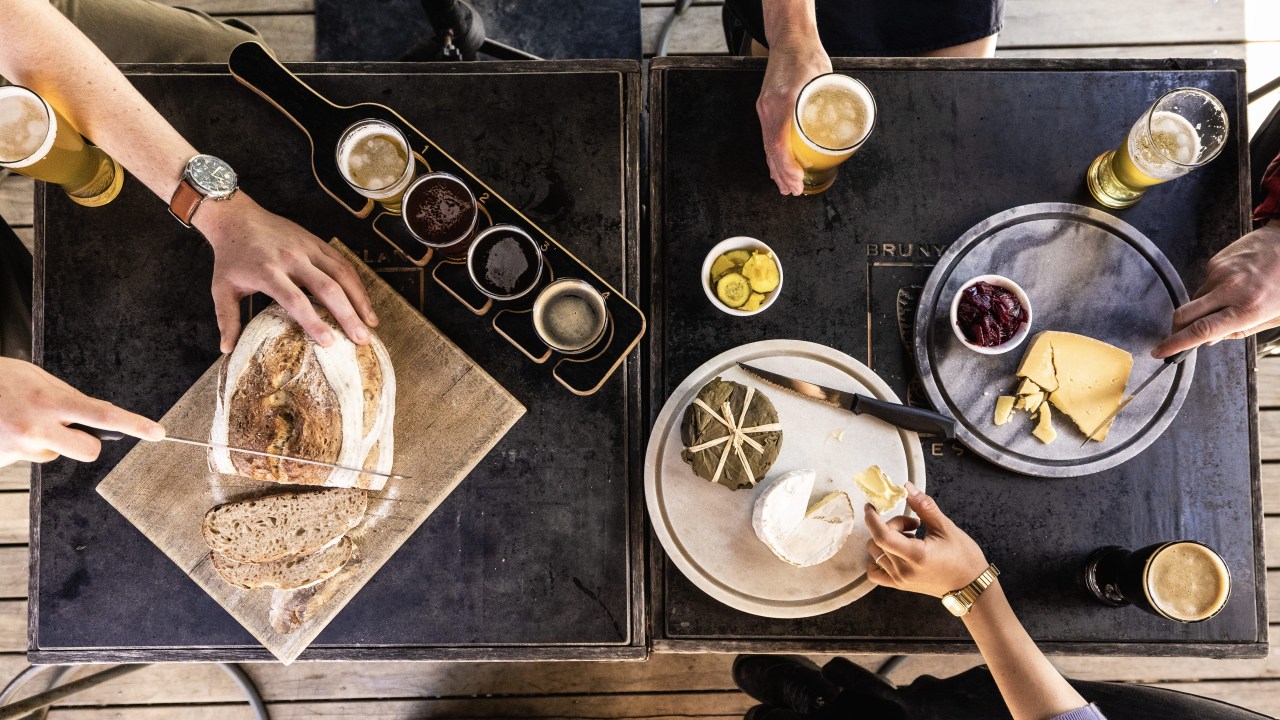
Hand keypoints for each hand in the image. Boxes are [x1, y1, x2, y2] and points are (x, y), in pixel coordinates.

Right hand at [0, 358, 165, 465]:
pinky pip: (25, 457)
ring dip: (43, 441)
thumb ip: (64, 396)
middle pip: (88, 451)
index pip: (103, 415)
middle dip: (87, 443)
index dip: (135, 424)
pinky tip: (2, 428)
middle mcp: (37, 428)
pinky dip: (18, 446)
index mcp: (49, 400)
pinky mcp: (3, 460)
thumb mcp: (34, 376)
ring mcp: (18, 447)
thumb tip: (89, 416)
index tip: (158, 433)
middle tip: (71, 430)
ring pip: (51, 455)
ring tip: (16, 419)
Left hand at [196, 193, 378, 352]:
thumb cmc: (230, 258)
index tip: (329, 342)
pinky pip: (343, 263)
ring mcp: (308, 248)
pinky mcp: (317, 242)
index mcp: (267, 272)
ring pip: (342, 274)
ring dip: (360, 299)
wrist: (237, 218)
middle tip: (362, 339)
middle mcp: (292, 258)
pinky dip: (357, 284)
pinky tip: (365, 303)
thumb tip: (227, 350)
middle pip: (327, 288)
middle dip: (348, 315)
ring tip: (372, 323)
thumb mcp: (222, 289)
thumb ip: (227, 319)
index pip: (295, 299)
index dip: (313, 321)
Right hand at [756, 36, 830, 194]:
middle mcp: (769, 107)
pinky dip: (772, 156)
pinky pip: (767, 137)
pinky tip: (776, 169)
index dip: (787, 166)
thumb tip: (843, 129)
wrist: (790, 40)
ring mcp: (764, 108)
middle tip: (795, 191)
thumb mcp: (824, 79)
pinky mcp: (765, 108)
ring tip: (786, 188)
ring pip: (767, 146)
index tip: (797, 179)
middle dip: (782, 174)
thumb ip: (829, 103)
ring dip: (776, 170)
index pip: (779, 142)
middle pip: (771, 149)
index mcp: (783, 101)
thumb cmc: (807, 57)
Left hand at [865, 482, 988, 597]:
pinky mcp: (899, 585)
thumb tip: (907, 487)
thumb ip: (924, 506)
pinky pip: (875, 572)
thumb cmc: (963, 557)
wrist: (971, 585)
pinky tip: (894, 551)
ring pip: (875, 553)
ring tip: (909, 538)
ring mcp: (900, 580)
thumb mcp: (946, 527)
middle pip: (878, 540)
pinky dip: (878, 558)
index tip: (871, 506)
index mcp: (917, 555)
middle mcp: (904, 570)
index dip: (872, 519)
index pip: (883, 536)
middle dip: (891, 525)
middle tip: (913, 523)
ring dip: (886, 540)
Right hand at [1153, 221, 1279, 357]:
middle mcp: (1230, 290)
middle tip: (1177, 337)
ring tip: (1226, 303)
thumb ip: (1241, 331)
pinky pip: (1204, 284)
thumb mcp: (1274, 317)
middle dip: (1176, 330)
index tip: (1162, 351)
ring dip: (1201, 309)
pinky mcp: (1215, 263)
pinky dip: (1212, 291)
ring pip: (1195, 301)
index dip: (1176, 344)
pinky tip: (1231, 285)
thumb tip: (1210, 340)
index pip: (1202, 330)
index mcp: (1248, 308)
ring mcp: (1220, 274)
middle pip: (1185, 315)